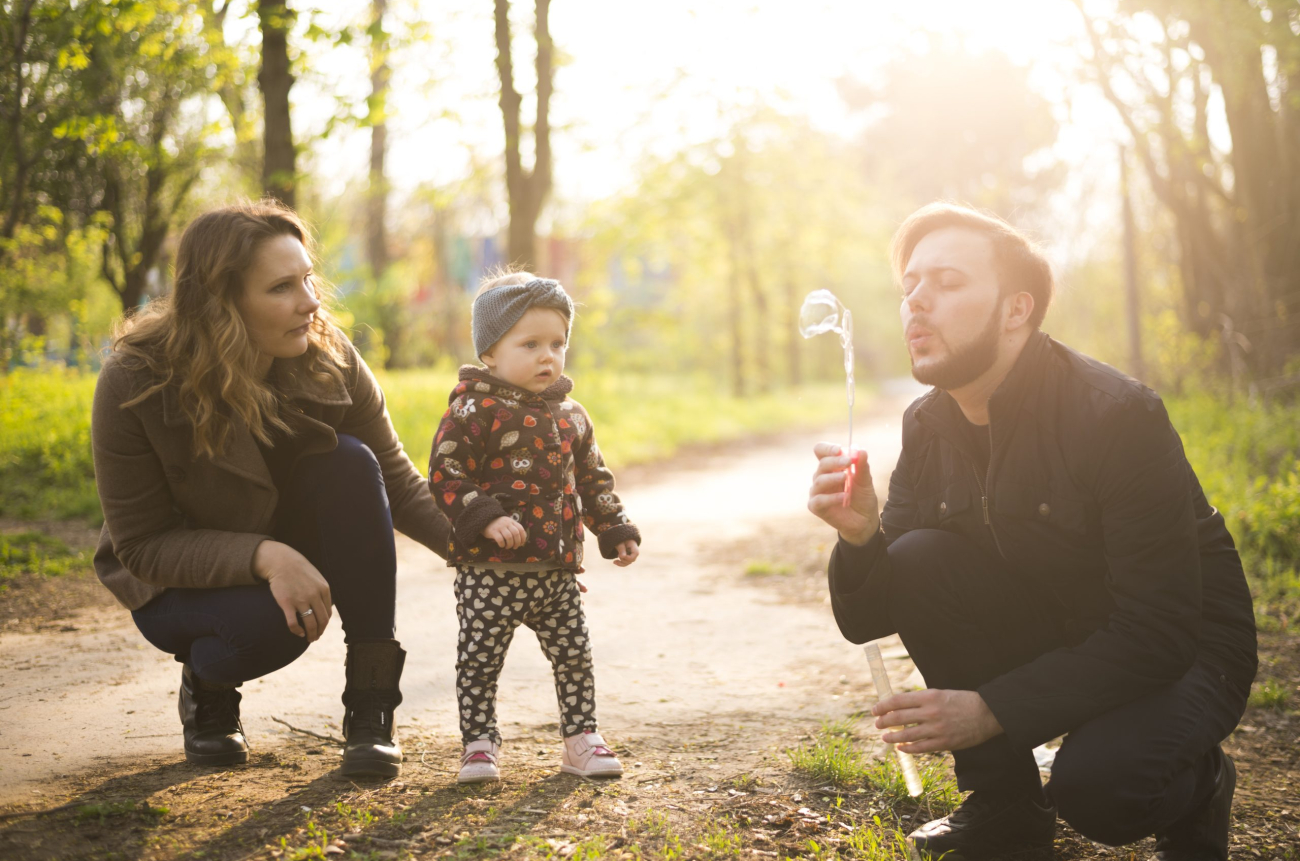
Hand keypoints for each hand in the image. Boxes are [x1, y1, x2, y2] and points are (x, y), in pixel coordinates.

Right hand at [253, 540, 331, 640]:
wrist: (281, 561)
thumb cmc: (298, 570)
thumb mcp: (316, 578)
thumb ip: (322, 592)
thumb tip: (325, 608)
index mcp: (324, 589)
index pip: (327, 614)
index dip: (324, 625)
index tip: (320, 629)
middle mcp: (314, 595)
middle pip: (321, 621)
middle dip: (319, 632)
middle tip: (315, 638)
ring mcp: (301, 600)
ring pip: (310, 624)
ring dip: (311, 635)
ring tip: (308, 639)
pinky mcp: (286, 603)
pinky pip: (293, 623)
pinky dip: (297, 631)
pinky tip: (298, 633)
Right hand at [484, 516, 526, 548]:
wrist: (485, 521)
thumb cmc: (499, 525)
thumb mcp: (507, 524)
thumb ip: (514, 529)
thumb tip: (521, 542)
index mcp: (511, 521)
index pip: (521, 529)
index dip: (523, 537)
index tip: (522, 543)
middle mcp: (506, 523)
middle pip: (516, 533)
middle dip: (517, 542)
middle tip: (515, 547)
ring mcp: (500, 527)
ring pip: (509, 537)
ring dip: (510, 544)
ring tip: (508, 547)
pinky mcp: (493, 531)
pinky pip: (500, 539)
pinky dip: (502, 544)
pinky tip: (502, 546)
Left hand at [613, 540, 638, 566]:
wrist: (619, 540)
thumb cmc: (619, 540)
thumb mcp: (619, 543)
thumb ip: (621, 549)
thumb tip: (623, 556)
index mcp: (634, 545)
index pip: (636, 553)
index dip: (629, 557)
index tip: (620, 556)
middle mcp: (634, 551)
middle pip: (632, 559)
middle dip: (624, 560)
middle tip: (618, 555)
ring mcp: (631, 555)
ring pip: (629, 562)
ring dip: (621, 563)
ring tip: (614, 561)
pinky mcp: (628, 558)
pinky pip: (626, 563)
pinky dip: (620, 564)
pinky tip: (614, 562)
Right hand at [807, 443, 879, 544]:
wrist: (865, 521)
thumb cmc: (862, 498)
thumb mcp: (865, 480)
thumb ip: (862, 466)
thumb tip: (860, 450)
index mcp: (831, 467)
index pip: (821, 451)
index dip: (827, 448)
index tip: (839, 450)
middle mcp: (821, 477)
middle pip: (821, 464)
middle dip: (835, 461)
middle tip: (848, 462)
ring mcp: (817, 492)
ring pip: (819, 480)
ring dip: (833, 477)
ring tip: (846, 478)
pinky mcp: (815, 507)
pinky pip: (819, 500)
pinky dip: (831, 498)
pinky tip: (844, 497)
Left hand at [873, 689, 1002, 753]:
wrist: (987, 713)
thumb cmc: (962, 702)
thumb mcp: (940, 693)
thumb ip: (921, 700)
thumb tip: (899, 706)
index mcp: (929, 696)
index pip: (898, 701)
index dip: (883, 706)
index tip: (875, 710)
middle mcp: (930, 712)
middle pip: (898, 718)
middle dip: (884, 722)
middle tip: (877, 724)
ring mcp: (937, 729)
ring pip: (907, 735)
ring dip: (892, 737)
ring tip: (885, 737)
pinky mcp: (944, 743)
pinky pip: (920, 748)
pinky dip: (907, 748)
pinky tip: (901, 748)